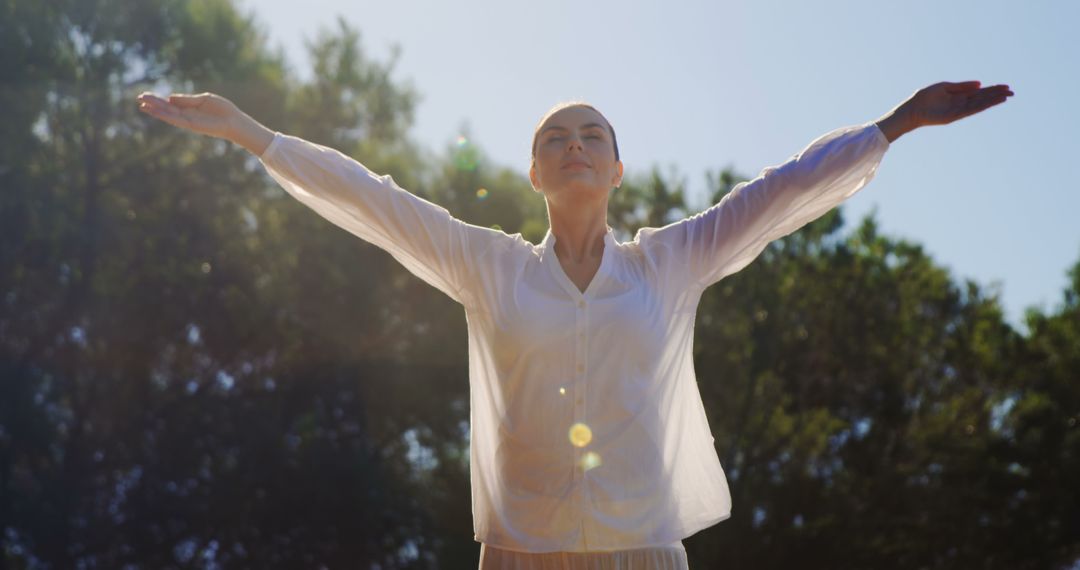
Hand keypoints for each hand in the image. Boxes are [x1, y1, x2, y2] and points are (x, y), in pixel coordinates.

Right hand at [137, 91, 273, 154]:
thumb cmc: (222, 110)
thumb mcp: (203, 99)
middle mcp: (186, 115)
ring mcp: (188, 121)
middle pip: (166, 109)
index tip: (145, 95)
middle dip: (153, 104)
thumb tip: (170, 97)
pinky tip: (157, 112)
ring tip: (143, 105)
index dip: (158, 100)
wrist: (234, 121)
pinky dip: (166, 116)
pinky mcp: (192, 126)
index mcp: (189, 108)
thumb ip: (187, 100)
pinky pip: (177, 120)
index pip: (170, 103)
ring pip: (168, 115)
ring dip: (156, 110)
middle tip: (139, 98)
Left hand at [902, 81, 1013, 127]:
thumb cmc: (925, 97)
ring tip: (1006, 96)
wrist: (912, 108)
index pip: (979, 93)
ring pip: (979, 105)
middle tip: (1012, 91)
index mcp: (959, 96)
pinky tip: (990, 102)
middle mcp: (961, 104)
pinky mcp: (953, 116)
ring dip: (992, 101)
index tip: (1005, 87)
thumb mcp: (945, 87)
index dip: (992, 90)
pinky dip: (981, 106)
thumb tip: (979, 84)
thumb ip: (962, 86)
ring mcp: (958, 110)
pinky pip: (970, 110)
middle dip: (997, 95)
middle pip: (982, 98)